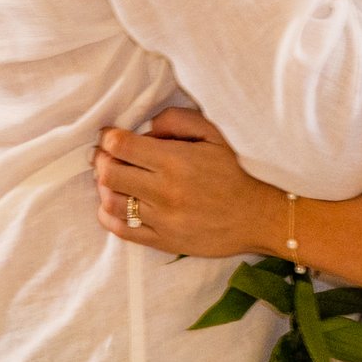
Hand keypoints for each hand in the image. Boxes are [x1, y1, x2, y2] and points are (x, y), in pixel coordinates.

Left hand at [94, 108, 277, 258]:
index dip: (109, 137)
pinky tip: (111, 204)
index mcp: (175, 161)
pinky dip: (108, 215)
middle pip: (110, 174)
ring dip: (103, 186)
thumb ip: (178, 121)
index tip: (109, 134)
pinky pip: (122, 230)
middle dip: (101, 159)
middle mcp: (164, 192)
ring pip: (111, 202)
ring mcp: (161, 220)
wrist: (260, 216)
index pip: (122, 146)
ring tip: (109, 177)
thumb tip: (147, 128)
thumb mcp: (215, 133)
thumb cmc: (238, 171)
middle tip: (105, 154)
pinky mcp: (163, 241)